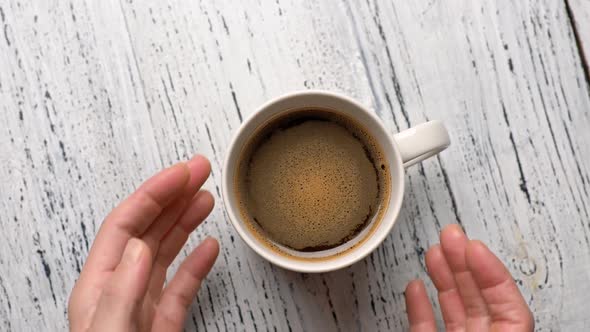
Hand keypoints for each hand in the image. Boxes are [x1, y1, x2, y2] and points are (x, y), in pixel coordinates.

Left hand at [68, 155, 218, 331]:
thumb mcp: (109, 331)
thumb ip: (122, 289)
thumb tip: (139, 246)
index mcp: (99, 285)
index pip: (126, 223)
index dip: (154, 193)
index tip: (180, 173)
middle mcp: (122, 288)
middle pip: (148, 228)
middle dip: (174, 195)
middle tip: (198, 171)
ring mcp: (144, 304)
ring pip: (166, 250)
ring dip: (186, 220)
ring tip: (205, 197)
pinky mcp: (165, 322)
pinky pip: (183, 284)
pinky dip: (198, 262)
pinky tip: (209, 246)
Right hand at [404, 224, 532, 331]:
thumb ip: (499, 319)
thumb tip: (488, 286)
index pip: (508, 303)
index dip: (491, 272)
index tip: (474, 246)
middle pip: (480, 298)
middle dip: (463, 262)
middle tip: (452, 235)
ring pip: (454, 308)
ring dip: (444, 277)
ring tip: (436, 250)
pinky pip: (425, 327)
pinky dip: (419, 306)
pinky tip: (416, 286)